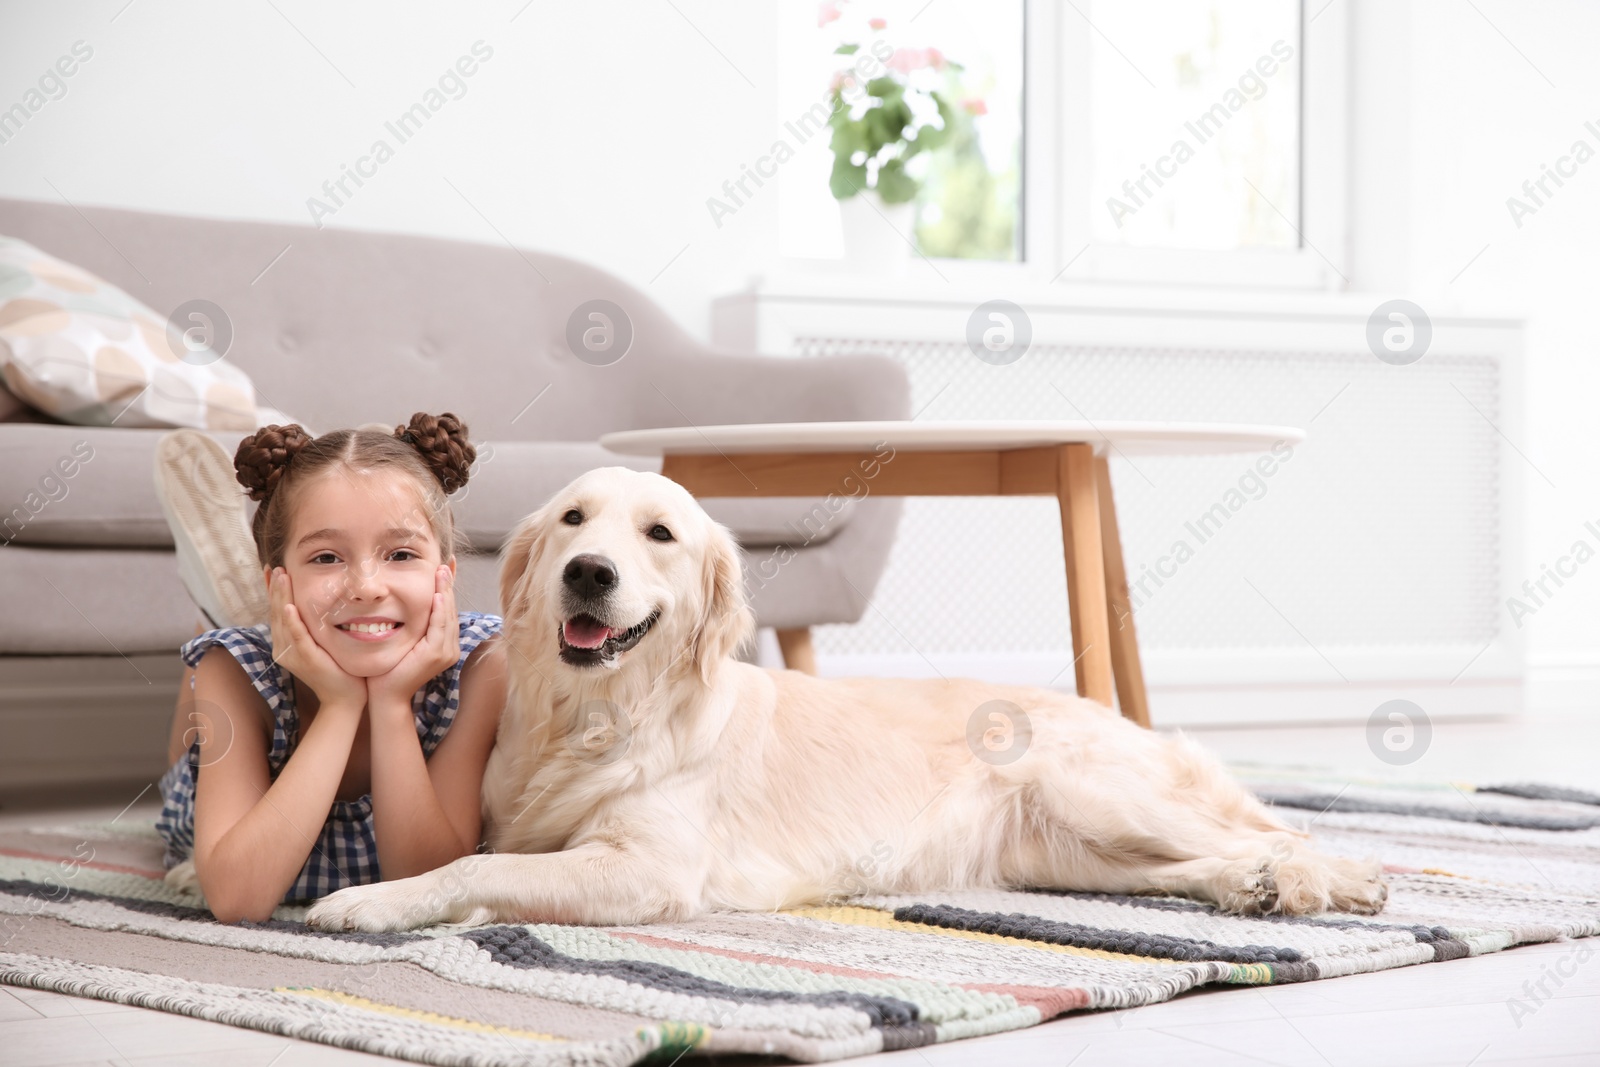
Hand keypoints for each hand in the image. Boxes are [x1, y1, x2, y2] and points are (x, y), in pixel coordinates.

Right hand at [267, 567, 366, 712]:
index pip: (276, 611)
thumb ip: (313, 625)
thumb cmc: (337, 668)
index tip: (271, 569)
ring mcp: (293, 655)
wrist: (346, 698)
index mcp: (285, 643)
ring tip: (280, 576)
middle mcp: (283, 648)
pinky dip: (292, 622)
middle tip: (276, 567)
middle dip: (275, 587)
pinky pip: (297, 638)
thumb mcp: (321, 642)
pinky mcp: (307, 660)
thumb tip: (315, 602)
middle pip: (276, 612)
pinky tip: (289, 606)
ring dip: (280, 597)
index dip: (272, 590)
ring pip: (283, 620)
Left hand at [366, 565, 459, 709]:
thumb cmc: (389, 669)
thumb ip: (411, 624)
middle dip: (447, 585)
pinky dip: (439, 610)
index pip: (447, 610)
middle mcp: (450, 647)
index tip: (445, 567)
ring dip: (445, 592)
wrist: (385, 695)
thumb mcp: (404, 640)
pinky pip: (440, 626)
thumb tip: (404, 602)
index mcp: (444, 643)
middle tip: (444, 564)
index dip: (447, 588)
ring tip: (441, 572)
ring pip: (448, 615)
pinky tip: (437, 595)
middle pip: (450, 609)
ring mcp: (446, 652)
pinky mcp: (437, 654)